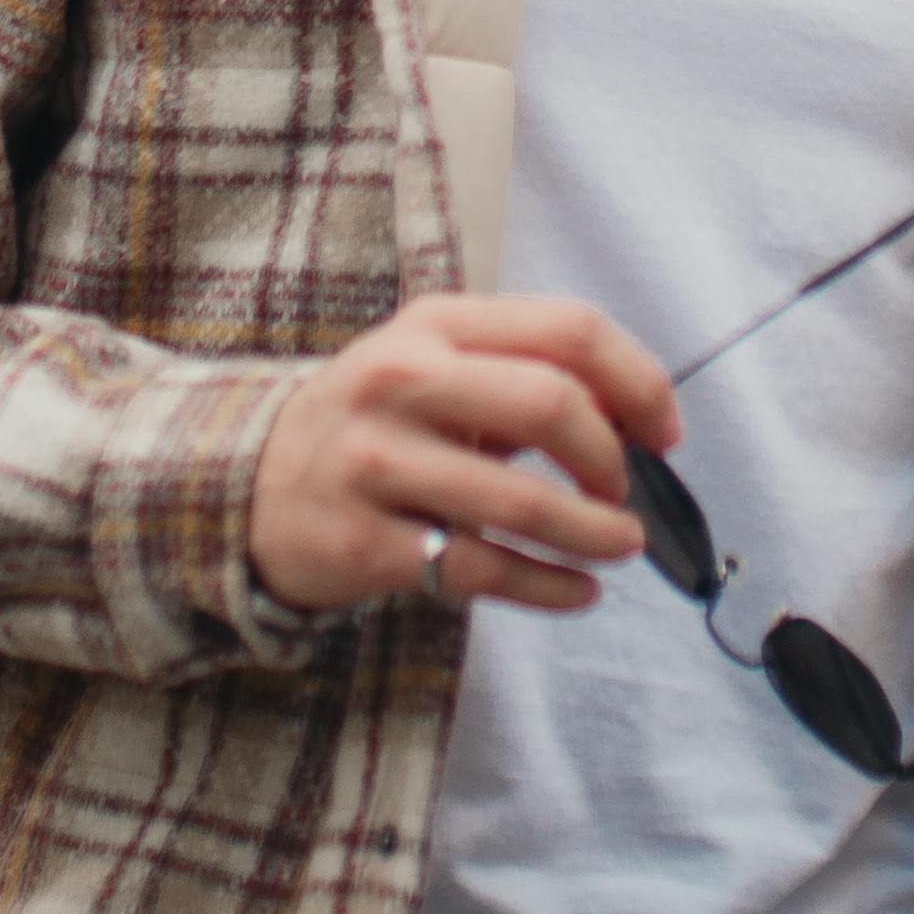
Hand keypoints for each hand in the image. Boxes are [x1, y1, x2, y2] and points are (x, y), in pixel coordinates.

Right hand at [249, 292, 678, 617]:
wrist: (249, 487)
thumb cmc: (377, 423)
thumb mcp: (436, 368)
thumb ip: (524, 373)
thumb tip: (636, 417)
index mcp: (436, 324)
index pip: (569, 329)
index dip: (638, 381)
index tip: (664, 431)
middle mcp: (403, 381)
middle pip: (550, 404)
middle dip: (611, 457)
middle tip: (625, 491)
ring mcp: (378, 463)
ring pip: (521, 502)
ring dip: (594, 533)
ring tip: (621, 545)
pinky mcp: (367, 543)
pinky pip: (482, 570)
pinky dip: (549, 586)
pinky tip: (579, 589)